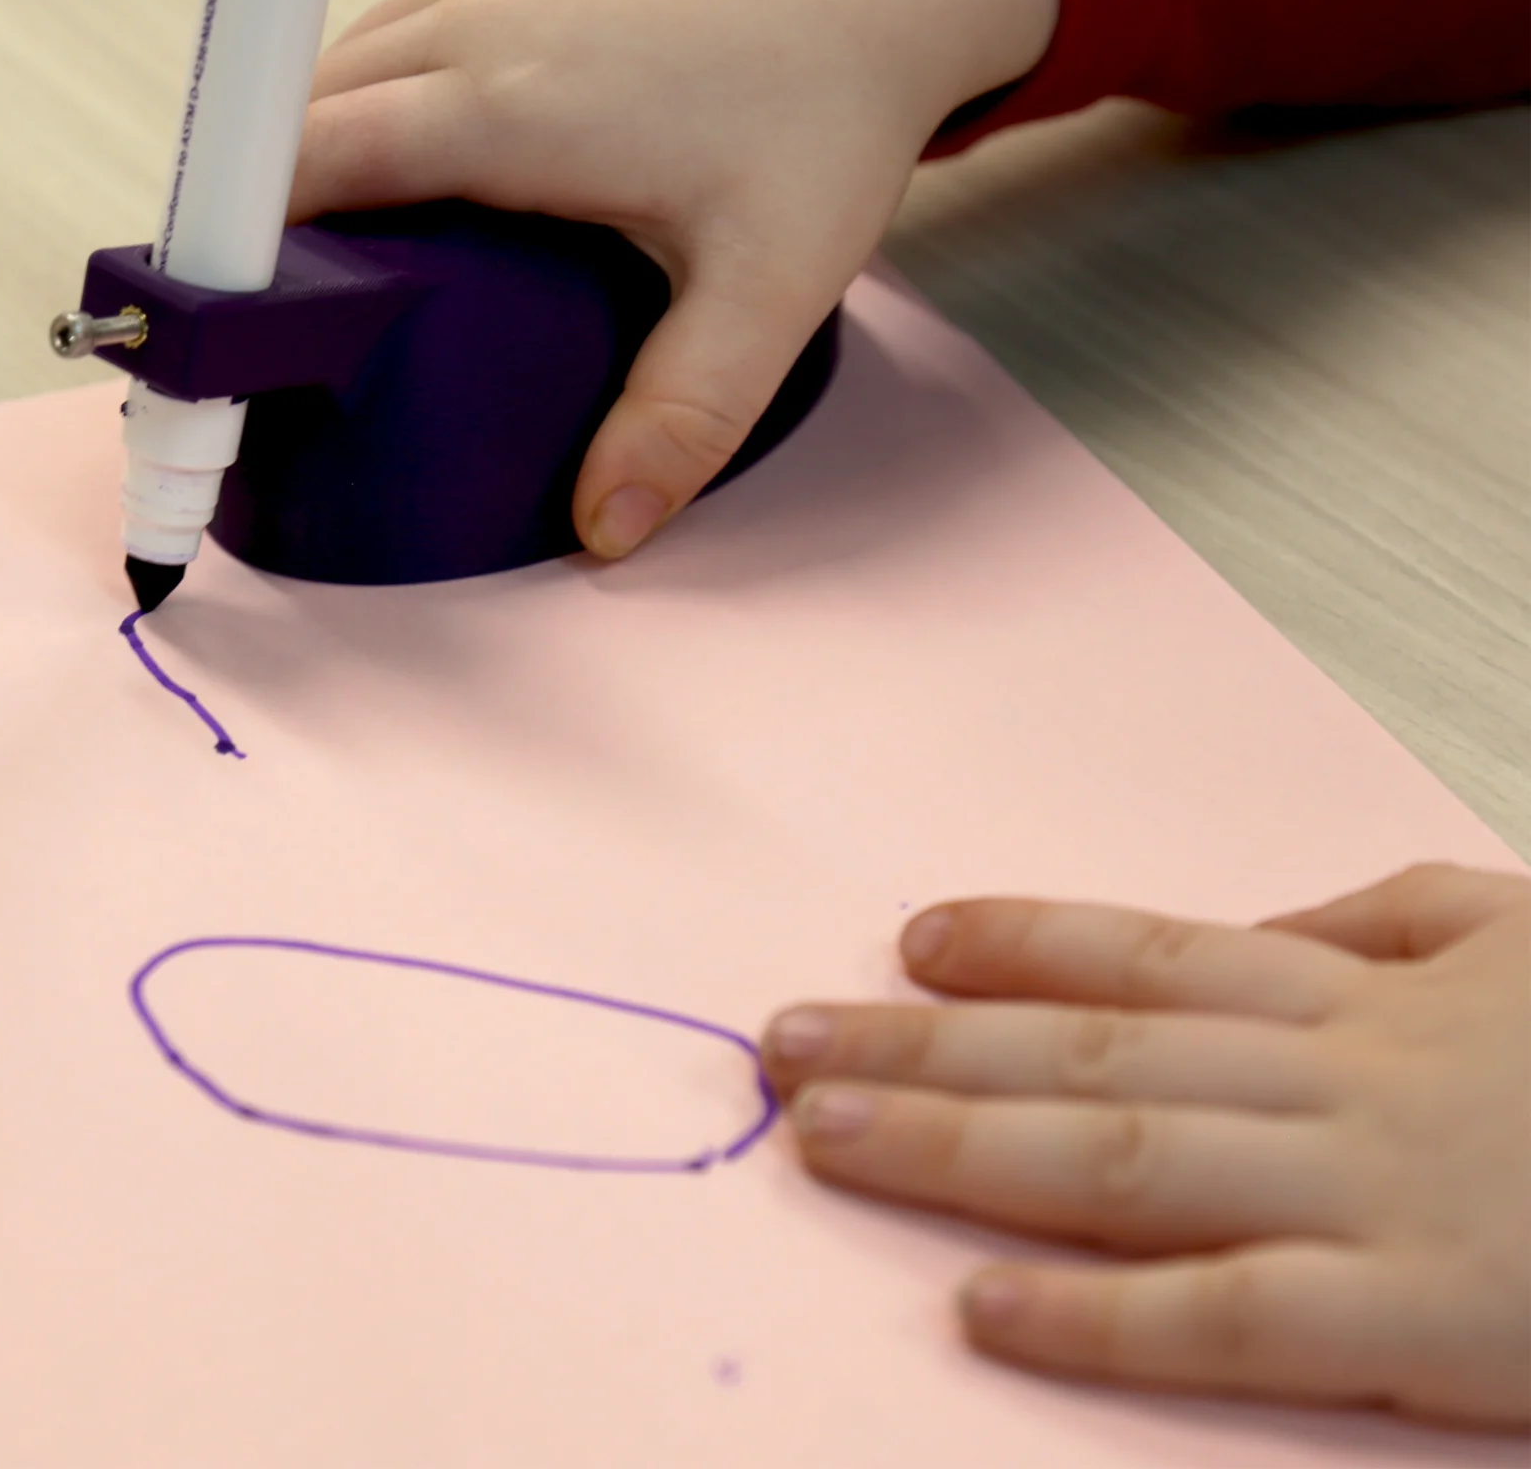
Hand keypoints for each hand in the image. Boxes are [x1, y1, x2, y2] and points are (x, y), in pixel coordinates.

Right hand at [291, 0, 1056, 556]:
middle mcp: (478, 17)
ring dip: (333, 144)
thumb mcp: (770, 284)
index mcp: (505, 105)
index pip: (302, 167)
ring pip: (356, 58)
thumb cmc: (836, 98)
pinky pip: (417, 19)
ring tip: (363, 250)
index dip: (235, 247)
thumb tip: (609, 528)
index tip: (214, 320)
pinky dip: (396, 89)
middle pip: (303, 112)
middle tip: (291, 313)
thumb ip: (683, 413)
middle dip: (270, 209)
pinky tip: (453, 156)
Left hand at [761, 864, 1530, 1429]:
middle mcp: (1332, 1078)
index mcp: (1359, 994)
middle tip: (786, 1043)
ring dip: (953, 1149)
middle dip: (921, 1044)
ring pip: (1116, 1160)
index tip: (906, 941)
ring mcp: (1368, 1196)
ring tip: (825, 1137)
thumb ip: (1385, 918)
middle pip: (1083, 1051)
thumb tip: (1267, 921)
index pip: (1143, 954)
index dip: (1015, 941)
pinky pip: (1226, 1318)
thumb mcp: (1524, 931)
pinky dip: (1096, 1316)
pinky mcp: (1421, 1325)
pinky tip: (982, 1311)